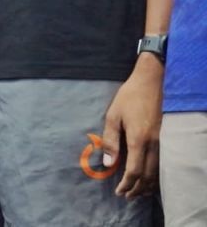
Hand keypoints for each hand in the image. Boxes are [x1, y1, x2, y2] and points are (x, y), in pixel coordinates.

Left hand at [101, 55, 162, 198]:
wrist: (152, 82)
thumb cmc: (129, 97)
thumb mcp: (113, 115)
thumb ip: (110, 140)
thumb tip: (108, 163)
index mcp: (138, 139)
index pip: (134, 170)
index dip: (126, 184)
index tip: (118, 191)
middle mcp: (154, 144)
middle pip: (148, 176)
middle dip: (137, 189)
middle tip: (127, 195)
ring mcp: (164, 142)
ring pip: (158, 172)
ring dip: (148, 185)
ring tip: (137, 191)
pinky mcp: (168, 138)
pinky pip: (164, 164)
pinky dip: (157, 176)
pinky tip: (150, 178)